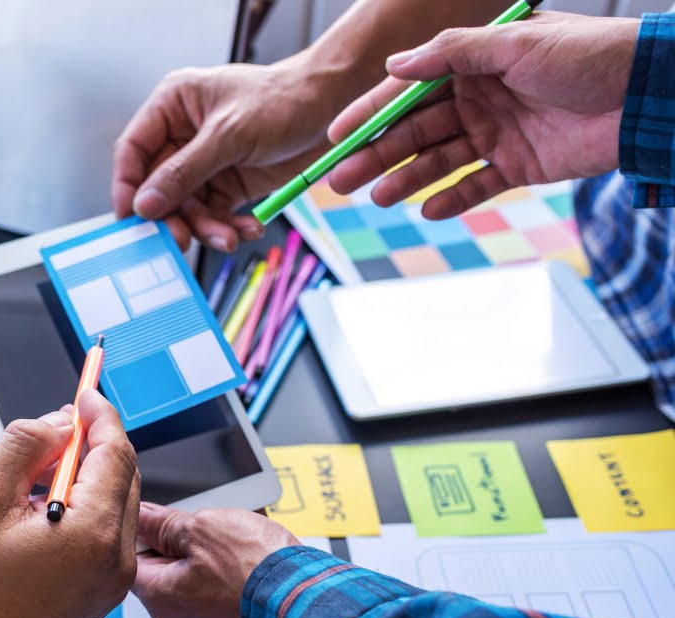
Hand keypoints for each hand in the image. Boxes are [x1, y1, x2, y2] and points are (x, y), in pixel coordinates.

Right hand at [0, 390, 140, 617]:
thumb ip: (23, 445)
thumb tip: (58, 423)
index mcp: (93, 532)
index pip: (115, 451)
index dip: (100, 414)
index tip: (85, 392)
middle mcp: (116, 558)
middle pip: (123, 475)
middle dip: (94, 444)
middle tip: (55, 431)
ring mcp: (114, 582)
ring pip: (118, 504)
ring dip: (88, 478)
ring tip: (35, 480)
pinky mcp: (104, 597)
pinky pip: (109, 536)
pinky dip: (87, 511)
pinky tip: (43, 516)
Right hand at [112, 56, 342, 250]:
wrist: (333, 108)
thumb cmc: (283, 100)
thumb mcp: (229, 135)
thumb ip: (184, 172)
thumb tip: (145, 205)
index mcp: (173, 106)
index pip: (133, 151)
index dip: (127, 186)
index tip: (132, 219)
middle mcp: (183, 136)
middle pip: (158, 187)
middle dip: (172, 216)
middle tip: (180, 240)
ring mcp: (205, 163)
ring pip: (187, 207)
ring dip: (206, 227)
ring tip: (228, 238)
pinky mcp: (228, 184)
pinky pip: (214, 215)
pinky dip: (227, 226)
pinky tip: (246, 229)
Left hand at [131, 503, 298, 617]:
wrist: (304, 597)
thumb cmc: (254, 568)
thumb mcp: (201, 527)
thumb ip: (164, 522)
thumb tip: (142, 515)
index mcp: (157, 595)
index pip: (129, 556)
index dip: (141, 529)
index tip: (156, 514)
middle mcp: (175, 614)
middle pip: (158, 564)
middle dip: (173, 538)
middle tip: (195, 521)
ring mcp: (202, 616)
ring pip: (188, 570)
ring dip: (201, 548)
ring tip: (224, 534)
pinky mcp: (226, 613)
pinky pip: (212, 582)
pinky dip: (221, 564)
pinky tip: (239, 550)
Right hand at [328, 12, 639, 217]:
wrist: (647, 96)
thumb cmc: (588, 56)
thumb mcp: (515, 43)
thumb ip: (452, 52)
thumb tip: (396, 66)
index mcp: (474, 63)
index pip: (409, 91)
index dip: (371, 115)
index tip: (337, 137)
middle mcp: (479, 98)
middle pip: (415, 131)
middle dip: (377, 155)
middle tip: (340, 181)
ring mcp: (497, 133)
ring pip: (439, 161)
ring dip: (407, 179)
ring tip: (378, 198)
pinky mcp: (518, 166)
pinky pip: (476, 186)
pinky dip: (453, 200)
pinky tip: (428, 210)